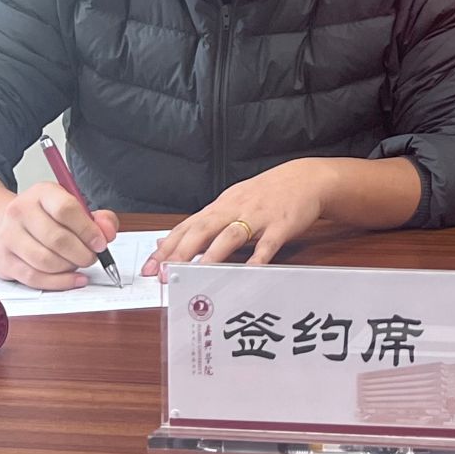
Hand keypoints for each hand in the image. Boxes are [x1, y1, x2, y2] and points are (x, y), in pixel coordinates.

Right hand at [0, 183, 120, 291]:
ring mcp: (8, 236)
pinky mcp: (4, 260)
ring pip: (46, 261)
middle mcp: (20, 211)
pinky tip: (73, 279)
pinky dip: (59, 282)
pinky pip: (34, 278)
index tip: (100, 243)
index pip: (66, 209)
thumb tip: (107, 232)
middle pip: (57, 238)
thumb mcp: (72, 206)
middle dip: (82, 253)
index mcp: (41, 193)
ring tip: (78, 264)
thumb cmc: (45, 217)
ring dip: (70, 267)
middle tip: (92, 257)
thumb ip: (98, 218)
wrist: (3, 224)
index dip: (88, 230)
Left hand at [144, 159, 336, 275]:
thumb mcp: (231, 202)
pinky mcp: (281, 225)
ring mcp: (258, 216)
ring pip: (231, 235)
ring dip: (213, 255)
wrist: (304, 178)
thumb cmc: (265, 194)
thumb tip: (169, 239)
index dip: (167, 247)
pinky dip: (257, 258)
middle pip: (203, 229)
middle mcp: (234, 209)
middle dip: (182, 252)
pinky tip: (249, 273)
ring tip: (197, 275)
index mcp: (220, 206)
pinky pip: (267, 243)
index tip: (150, 266)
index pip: (187, 226)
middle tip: (165, 273)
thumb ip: (203, 222)